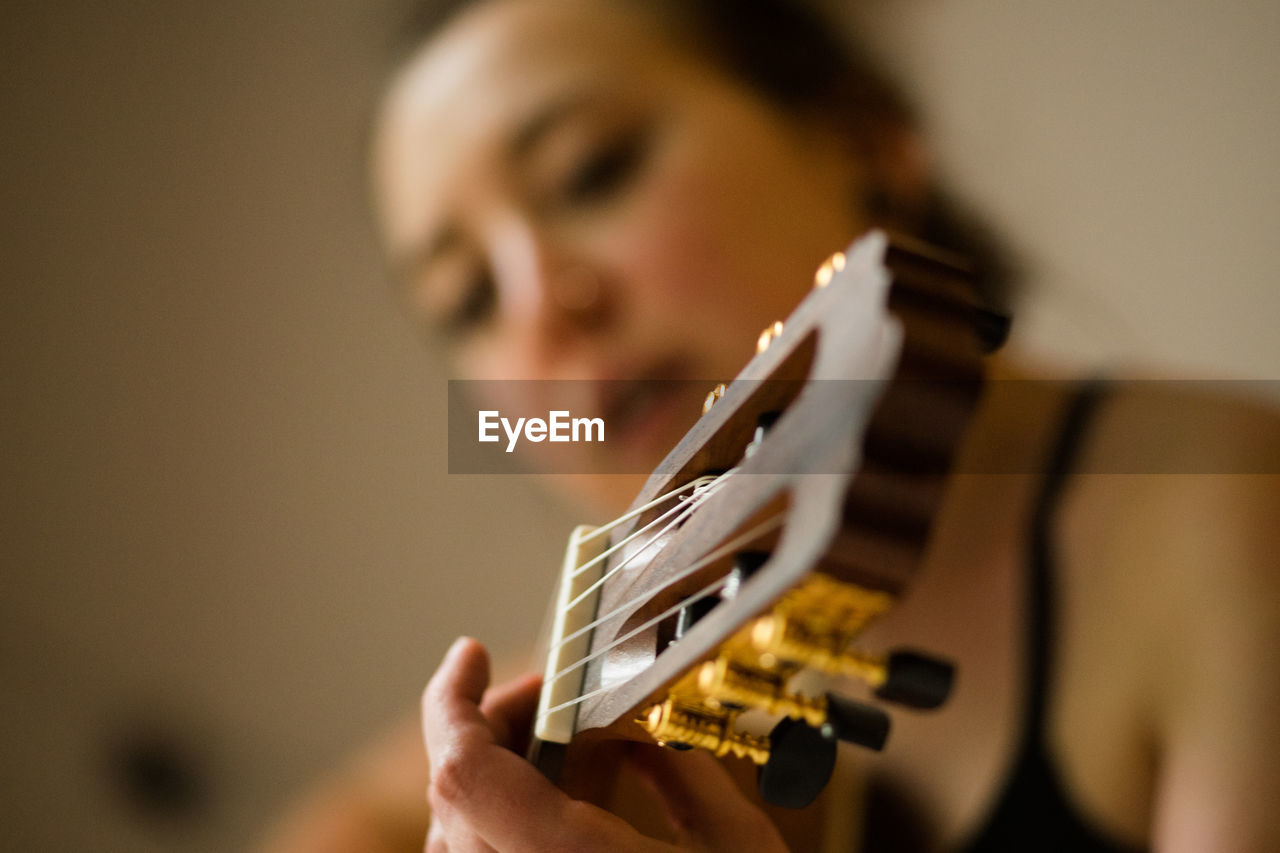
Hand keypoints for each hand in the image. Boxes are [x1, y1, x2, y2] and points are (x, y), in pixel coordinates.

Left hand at [422, 637, 789, 851]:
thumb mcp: (735, 847)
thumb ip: (680, 771)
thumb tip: (640, 733)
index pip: (460, 772)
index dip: (450, 701)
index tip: (467, 653)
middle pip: (456, 797)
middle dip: (493, 729)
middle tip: (553, 698)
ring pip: (460, 839)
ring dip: (499, 779)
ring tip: (569, 751)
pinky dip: (508, 826)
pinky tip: (570, 807)